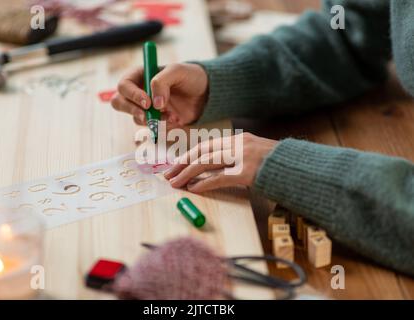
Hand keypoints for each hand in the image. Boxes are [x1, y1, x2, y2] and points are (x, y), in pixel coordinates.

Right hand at [111, 63, 208, 127]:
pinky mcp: (156, 121)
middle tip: (147, 116)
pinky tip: (176, 119)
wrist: (205, 93)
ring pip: (136, 118)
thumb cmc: (190, 76)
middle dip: (132, 111)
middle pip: (119, 103)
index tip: (147, 102)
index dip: (132, 95)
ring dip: (153, 120)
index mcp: (140, 75)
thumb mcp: (178, 71)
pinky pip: (152, 128)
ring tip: (172, 115)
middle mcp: (139, 92)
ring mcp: (146, 108)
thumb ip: (162, 82)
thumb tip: (154, 103)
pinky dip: (163, 127)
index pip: (124, 85)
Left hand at [164, 133, 278, 192]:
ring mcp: (243, 157)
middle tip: (168, 174)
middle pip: (202, 151)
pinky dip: (203, 183)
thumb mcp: (256, 155)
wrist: (300, 169)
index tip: (176, 164)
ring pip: (206, 162)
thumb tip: (212, 170)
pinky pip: (219, 177)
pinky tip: (192, 189)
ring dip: (186, 173)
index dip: (189, 154)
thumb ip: (237, 158)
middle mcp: (239, 144)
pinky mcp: (247, 172)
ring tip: (174, 182)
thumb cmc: (278, 166)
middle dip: (182, 162)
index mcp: (240, 139)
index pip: (207, 145)